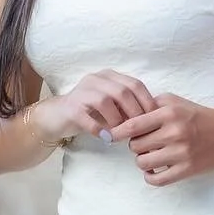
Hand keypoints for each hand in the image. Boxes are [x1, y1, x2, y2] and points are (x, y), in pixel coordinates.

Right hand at [41, 70, 156, 145]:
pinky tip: (105, 138)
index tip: (155, 120)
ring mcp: (81, 91)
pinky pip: (87, 117)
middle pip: (123, 92)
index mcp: (110, 76)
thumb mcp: (114, 108)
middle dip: (135, 113)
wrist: (58, 117)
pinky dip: (99, 129)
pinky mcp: (70, 107)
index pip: (135, 84)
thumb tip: (154, 120)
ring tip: (121, 135)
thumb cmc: (91, 114)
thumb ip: (130, 109)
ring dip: (117, 121)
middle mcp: (96, 79)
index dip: (147, 102)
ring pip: (105, 101)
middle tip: (140, 131)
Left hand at [111, 94, 213, 184]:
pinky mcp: (187, 170)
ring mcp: (181, 153)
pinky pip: (157, 179)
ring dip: (143, 160)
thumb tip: (125, 116)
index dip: (118, 132)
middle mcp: (174, 133)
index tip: (111, 135)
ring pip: (143, 162)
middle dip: (136, 145)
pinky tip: (153, 171)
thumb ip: (150, 105)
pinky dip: (150, 176)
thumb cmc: (197, 116)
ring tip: (151, 155)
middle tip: (145, 143)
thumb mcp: (174, 102)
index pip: (133, 125)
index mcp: (168, 114)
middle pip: (136, 145)